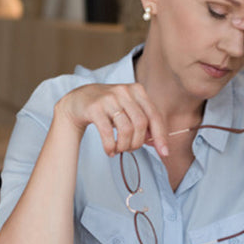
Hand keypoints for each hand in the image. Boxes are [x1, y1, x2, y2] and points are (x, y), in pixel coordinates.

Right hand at [55, 83, 169, 156]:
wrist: (78, 99)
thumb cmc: (109, 107)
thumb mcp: (128, 109)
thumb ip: (144, 122)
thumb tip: (159, 143)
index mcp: (137, 90)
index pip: (154, 115)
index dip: (161, 136)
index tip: (164, 153)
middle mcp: (124, 91)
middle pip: (141, 124)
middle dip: (138, 143)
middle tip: (130, 149)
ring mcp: (108, 98)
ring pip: (126, 129)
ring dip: (124, 146)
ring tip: (119, 150)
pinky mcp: (94, 108)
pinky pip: (108, 133)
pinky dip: (111, 147)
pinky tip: (110, 151)